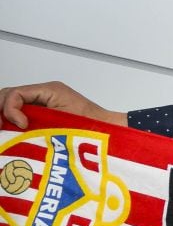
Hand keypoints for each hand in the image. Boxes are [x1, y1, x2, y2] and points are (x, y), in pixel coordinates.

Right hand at [0, 82, 126, 128]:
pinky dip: (11, 123)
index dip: (10, 109)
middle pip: (7, 95)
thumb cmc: (92, 125)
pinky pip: (19, 114)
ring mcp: (41, 104)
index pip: (14, 93)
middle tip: (1, 128)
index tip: (21, 125)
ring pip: (11, 104)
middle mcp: (42, 94)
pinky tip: (10, 135)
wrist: (109, 131)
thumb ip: (37, 118)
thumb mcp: (62, 118)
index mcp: (48, 90)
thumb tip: (16, 124)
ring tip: (4, 132)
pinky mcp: (42, 116)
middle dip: (0, 111)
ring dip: (4, 117)